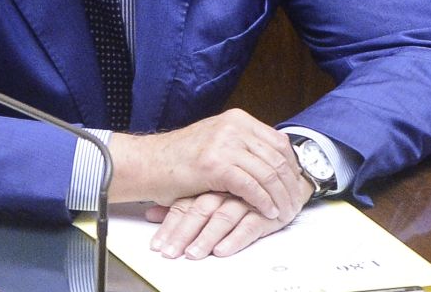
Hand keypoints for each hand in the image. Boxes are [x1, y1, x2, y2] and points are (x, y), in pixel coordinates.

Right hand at [109, 109, 303, 220]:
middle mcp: (234, 126)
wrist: (148, 163)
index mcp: (237, 119)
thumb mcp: (215, 141)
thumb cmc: (179, 159)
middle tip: (296, 204)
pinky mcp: (216, 165)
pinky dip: (263, 202)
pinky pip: (251, 186)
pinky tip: (268, 212)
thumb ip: (241, 145)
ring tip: (285, 212)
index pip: (278, 142)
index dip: (292, 166)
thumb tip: (270, 160)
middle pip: (277, 158)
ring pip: (267, 173)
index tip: (296, 185)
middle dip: (290, 185)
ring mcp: (224, 144)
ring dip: (280, 197)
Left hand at [144, 185, 310, 258]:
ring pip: (222, 218)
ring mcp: (245, 198)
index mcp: (208, 182)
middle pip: (200, 210)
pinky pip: (248, 225)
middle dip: (183, 234)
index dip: (170, 225)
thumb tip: (151, 214)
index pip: (185, 204)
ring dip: (206, 238)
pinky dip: (234, 239)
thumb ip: (181, 203)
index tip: (158, 244)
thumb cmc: (239, 188)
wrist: (279, 177)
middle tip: (171, 252)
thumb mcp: (206, 193)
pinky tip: (222, 250)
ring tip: (192, 254)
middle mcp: (225, 188)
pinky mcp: (265, 211)